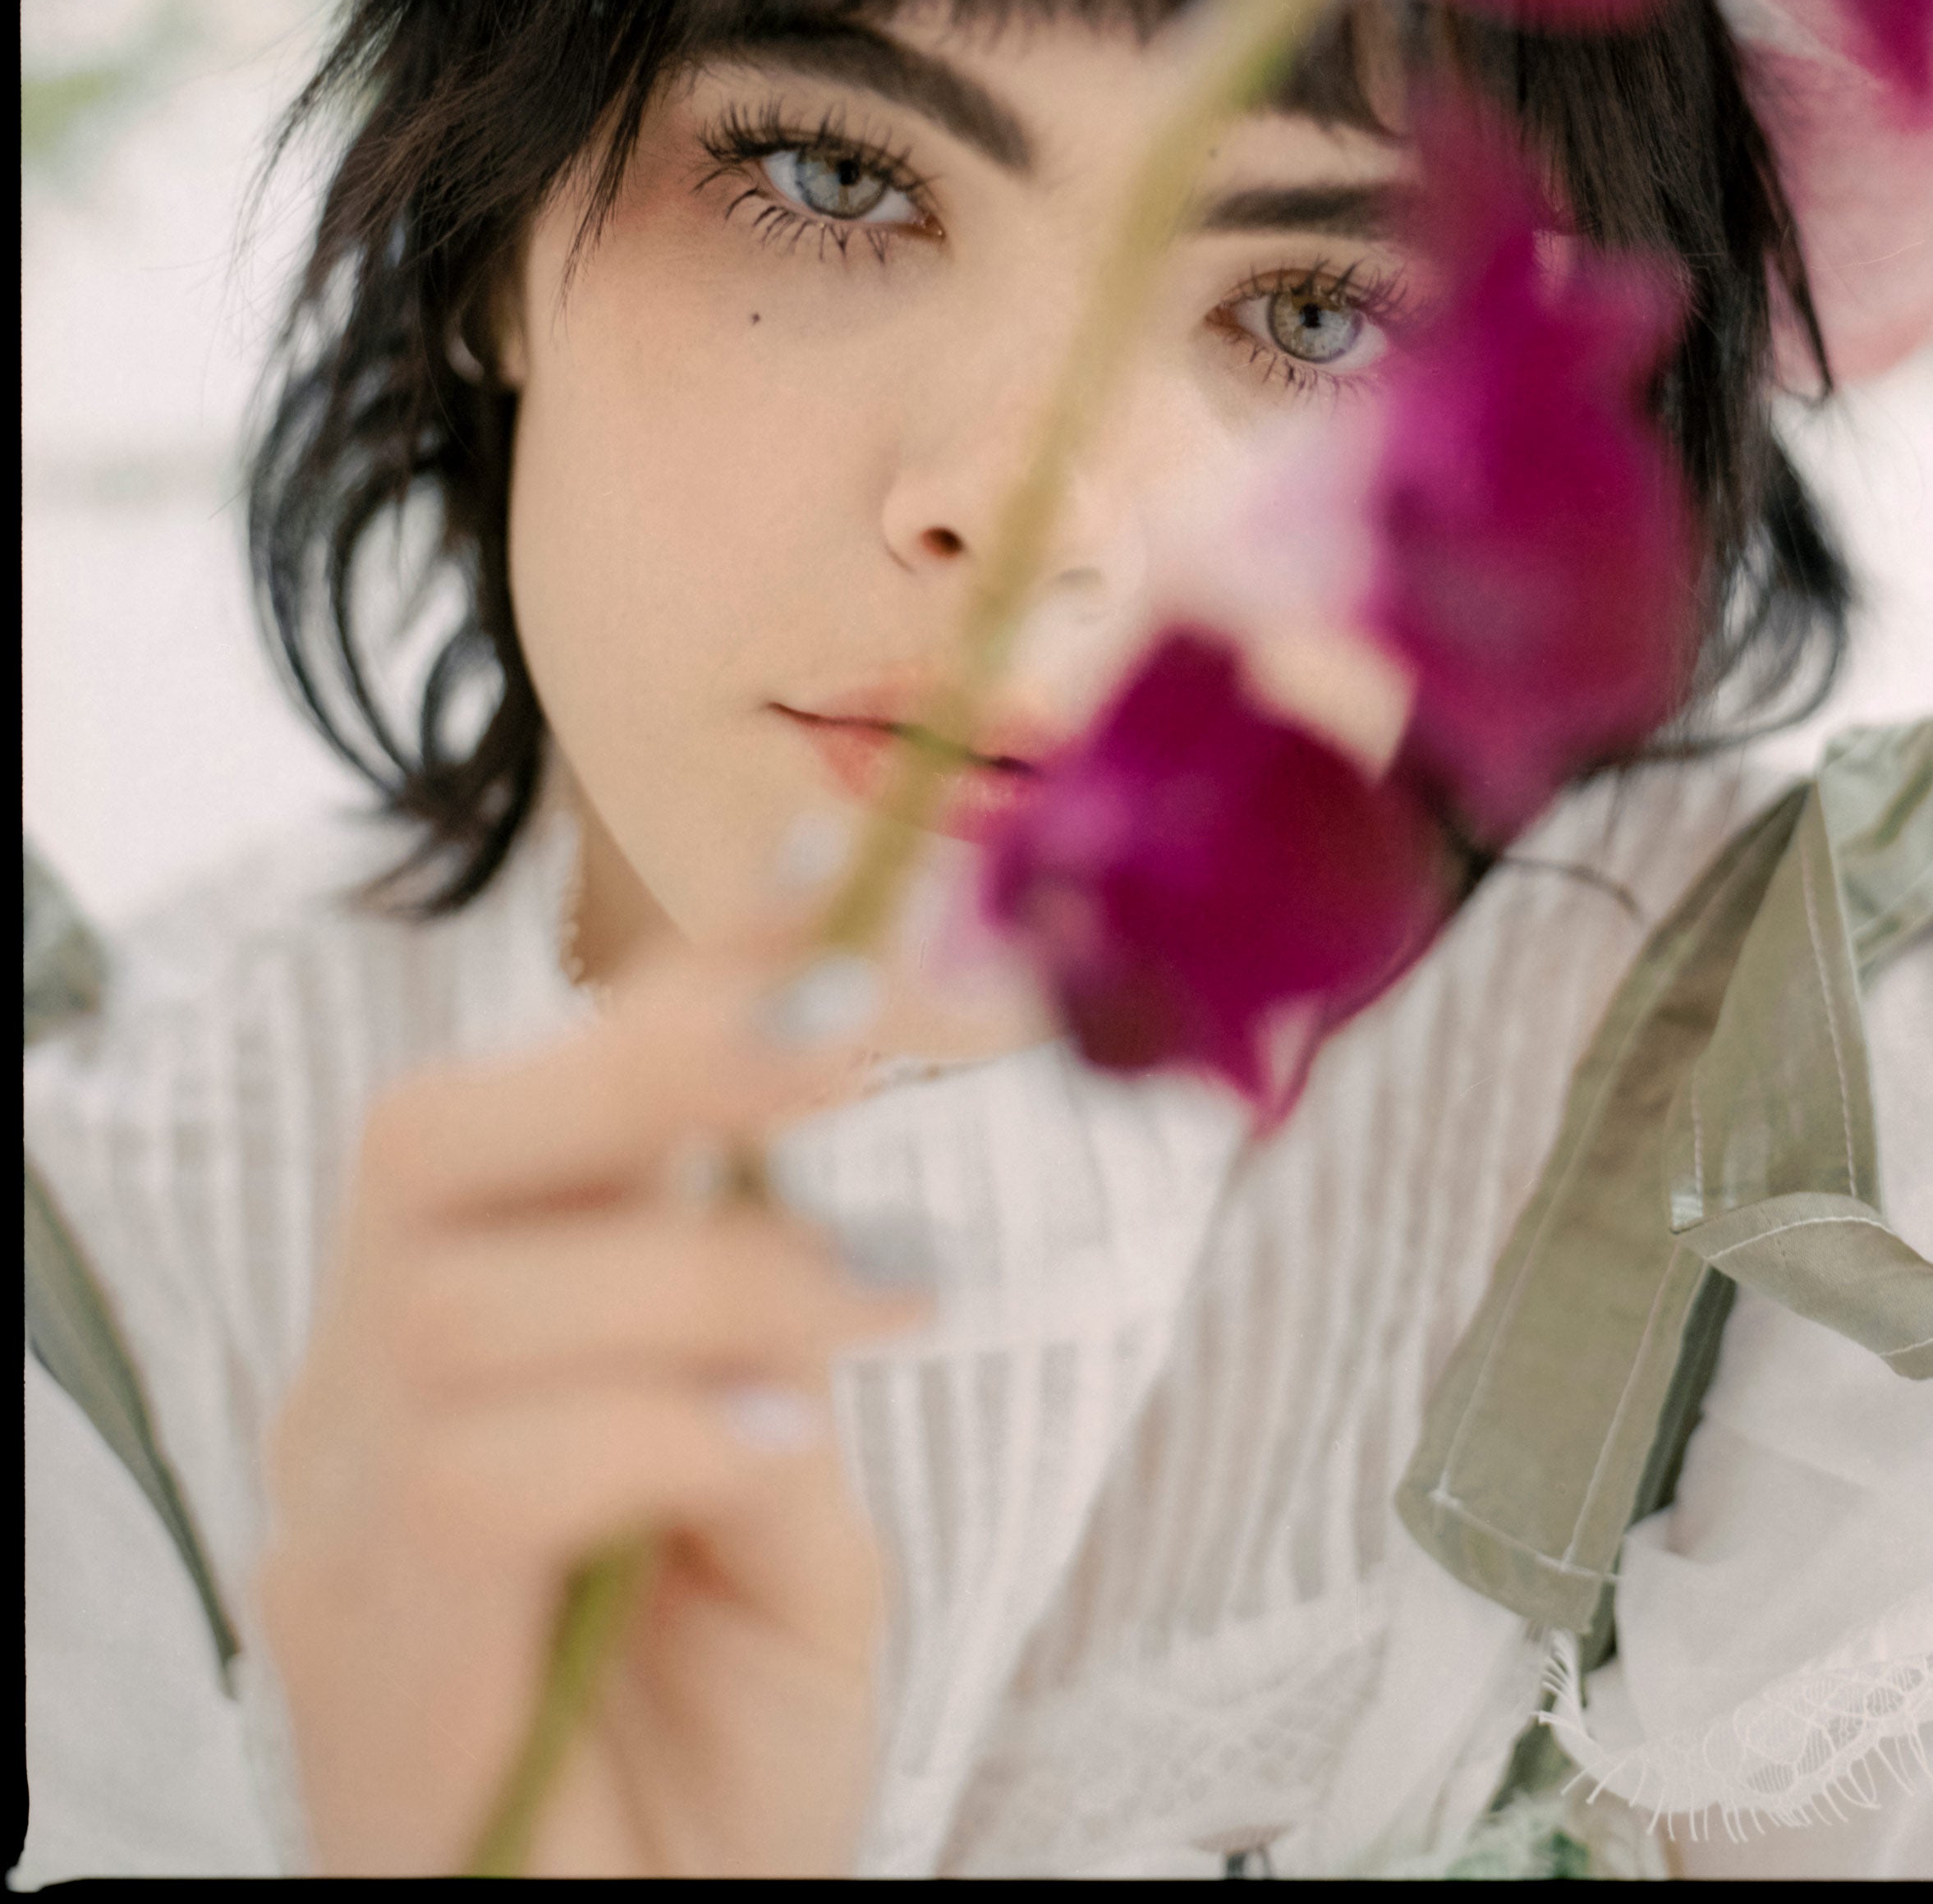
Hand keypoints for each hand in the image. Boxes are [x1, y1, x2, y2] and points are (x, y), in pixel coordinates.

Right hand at [257, 892, 1039, 1875]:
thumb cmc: (706, 1770)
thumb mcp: (793, 1521)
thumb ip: (780, 1359)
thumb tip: (816, 1208)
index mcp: (465, 1329)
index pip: (542, 1092)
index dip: (680, 968)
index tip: (828, 866)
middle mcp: (367, 1399)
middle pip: (439, 1137)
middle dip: (663, 1047)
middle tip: (863, 1026)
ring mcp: (343, 1523)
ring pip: (468, 1291)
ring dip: (710, 1264)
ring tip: (884, 1297)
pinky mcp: (363, 1655)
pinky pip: (476, 1468)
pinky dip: (653, 1423)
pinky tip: (772, 1457)